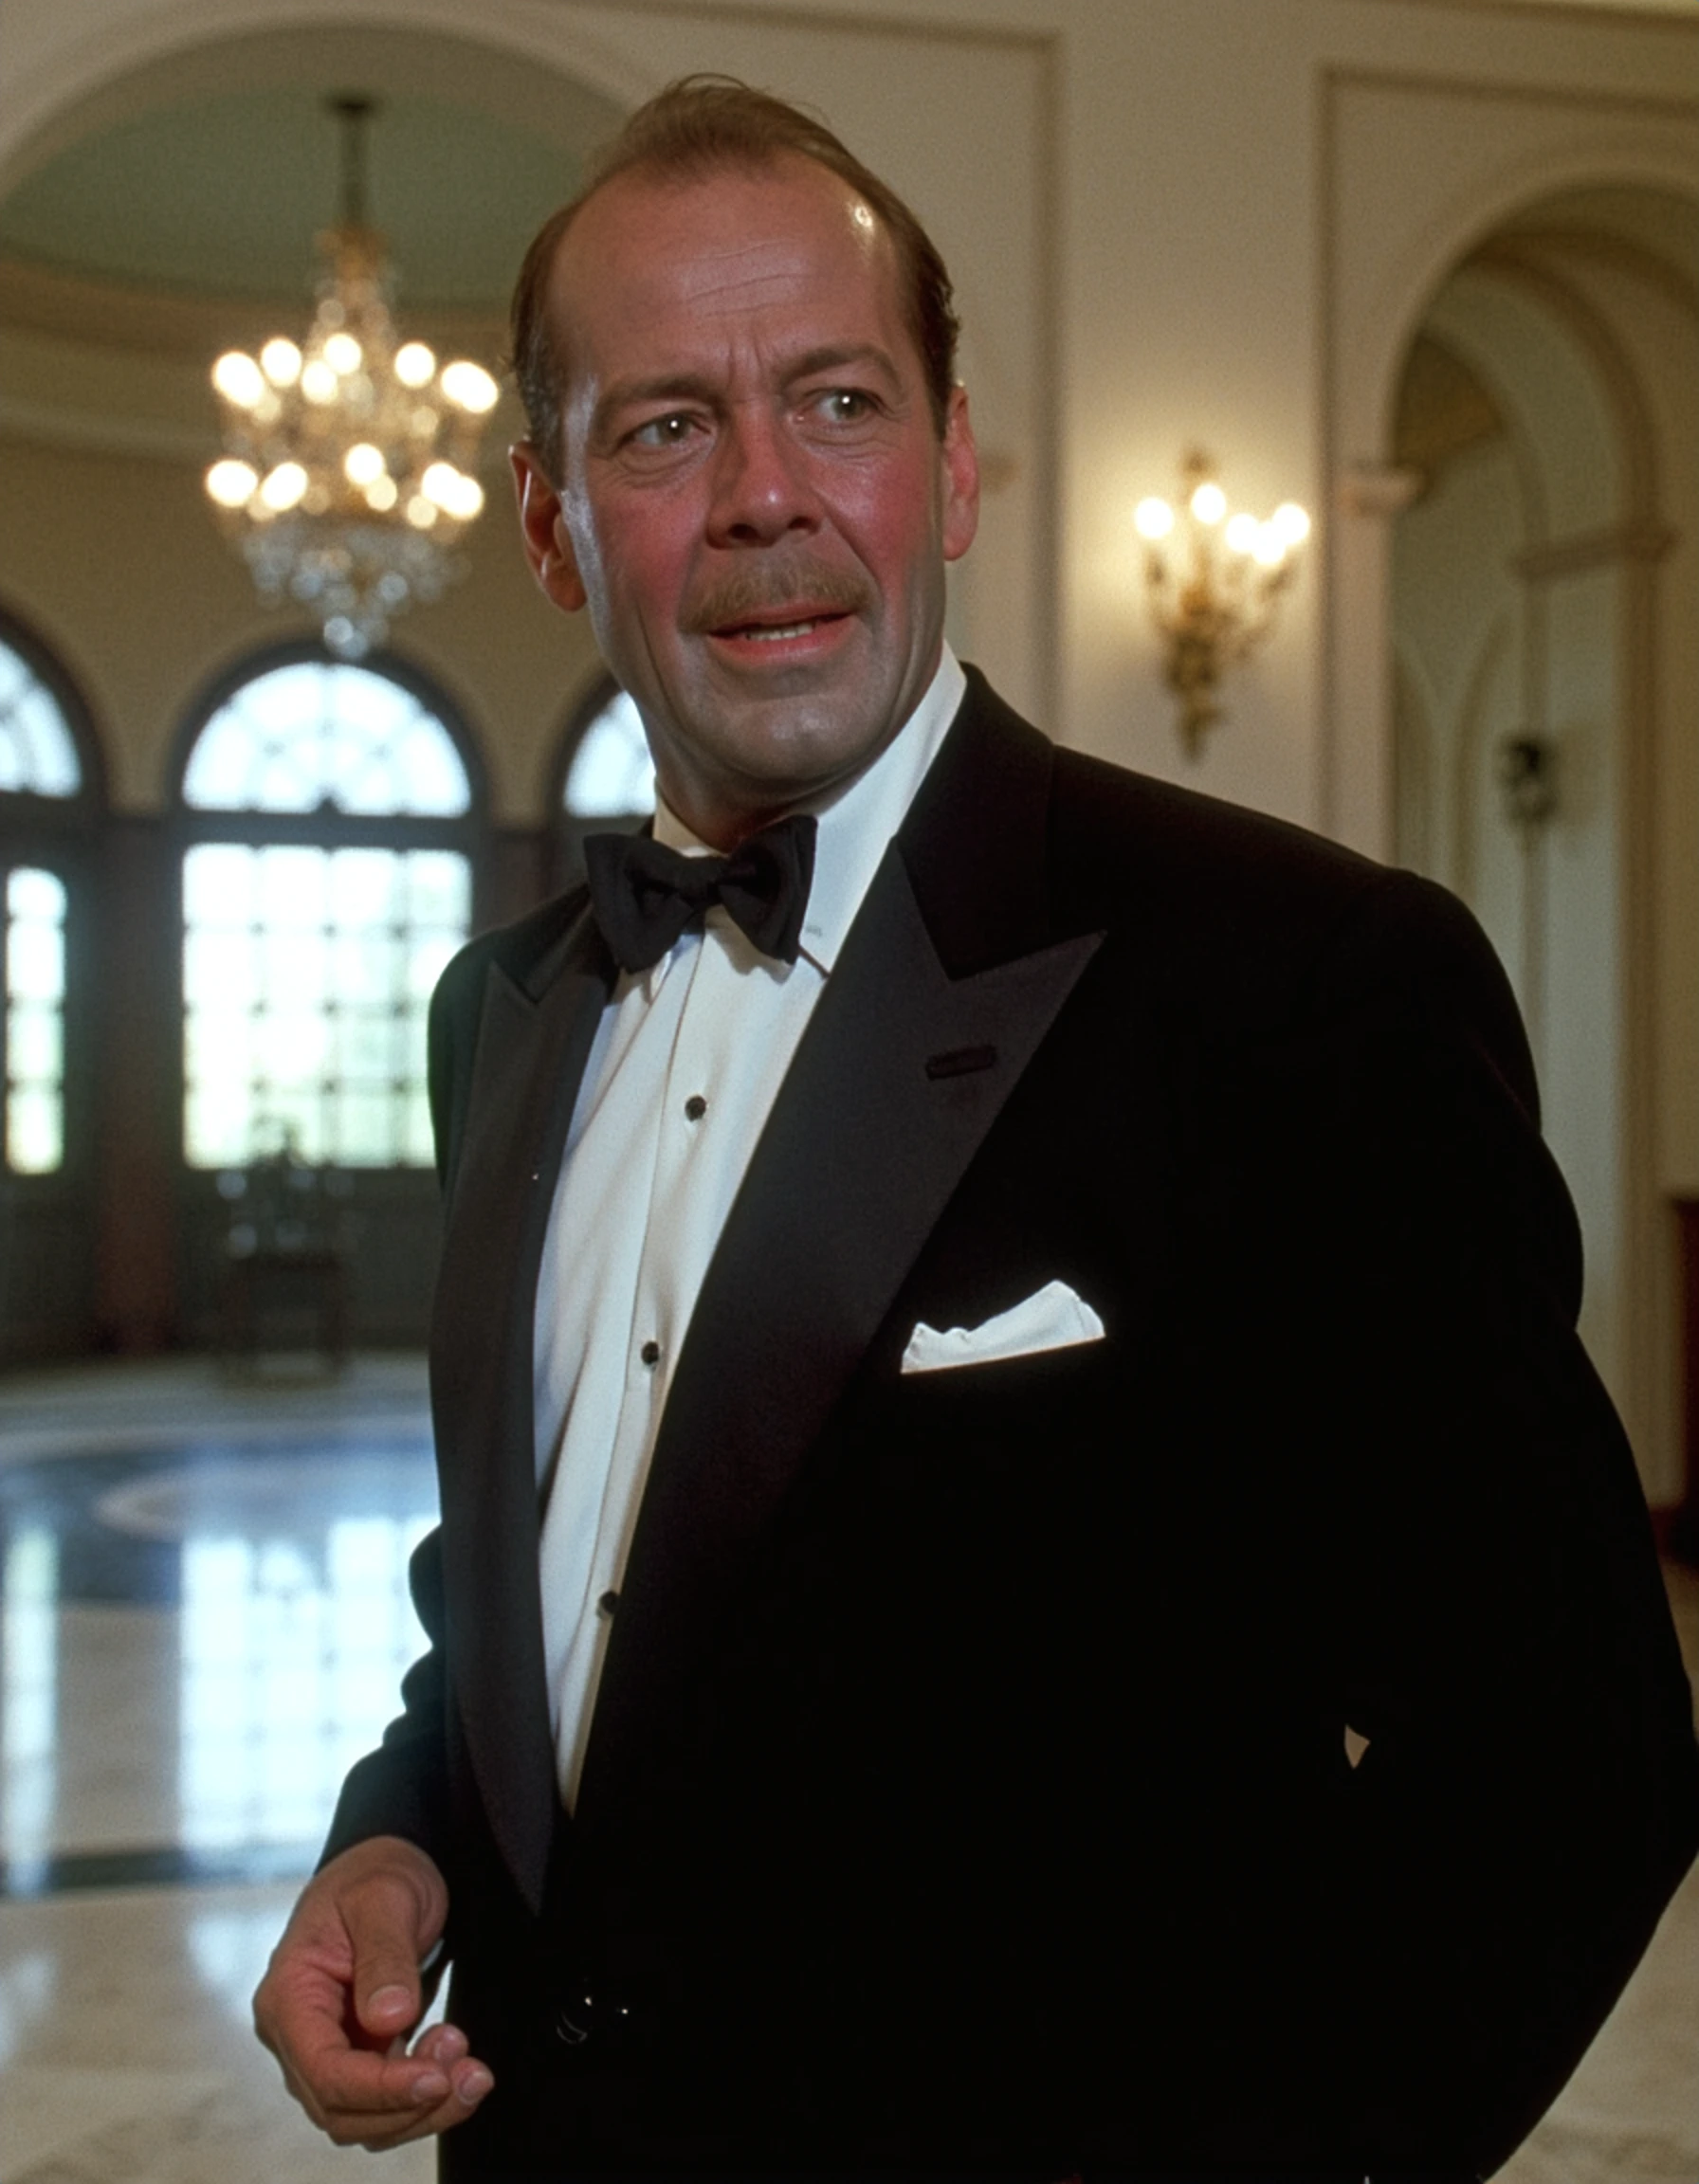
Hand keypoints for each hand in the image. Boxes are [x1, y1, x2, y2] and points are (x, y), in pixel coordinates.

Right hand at [253, 1835, 493, 2148]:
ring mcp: (327, 2049)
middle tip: (468, 2072)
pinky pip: (382, 2102)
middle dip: (408, 2105)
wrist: (384, 1868)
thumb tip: (389, 2019)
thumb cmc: (374, 1874)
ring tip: (470, 2070)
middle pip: (341, 2108)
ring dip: (420, 2111)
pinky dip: (421, 2100)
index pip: (323, 2070)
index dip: (378, 2087)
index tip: (435, 2077)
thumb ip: (384, 1956)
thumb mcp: (384, 1897)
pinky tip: (456, 2066)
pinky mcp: (358, 2057)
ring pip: (363, 2118)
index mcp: (289, 1996)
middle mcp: (298, 2035)